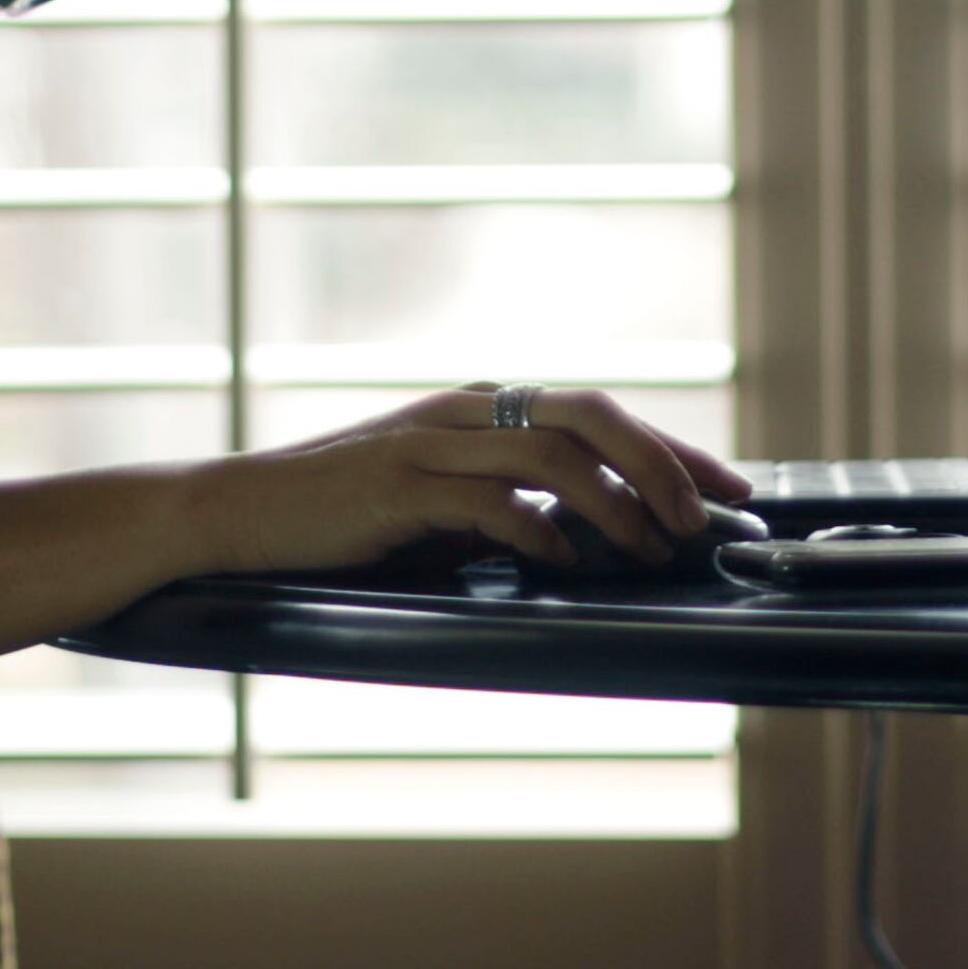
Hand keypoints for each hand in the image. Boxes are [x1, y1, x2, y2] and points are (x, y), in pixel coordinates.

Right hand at [184, 386, 754, 577]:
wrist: (239, 513)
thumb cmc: (345, 516)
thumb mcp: (439, 502)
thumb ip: (506, 506)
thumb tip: (582, 535)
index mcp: (483, 407)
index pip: (599, 412)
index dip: (671, 448)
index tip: (728, 490)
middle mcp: (466, 410)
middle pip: (591, 414)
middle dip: (662, 464)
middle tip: (702, 522)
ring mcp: (431, 441)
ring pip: (553, 452)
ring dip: (616, 503)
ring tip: (650, 549)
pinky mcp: (398, 482)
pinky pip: (489, 499)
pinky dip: (539, 530)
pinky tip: (562, 561)